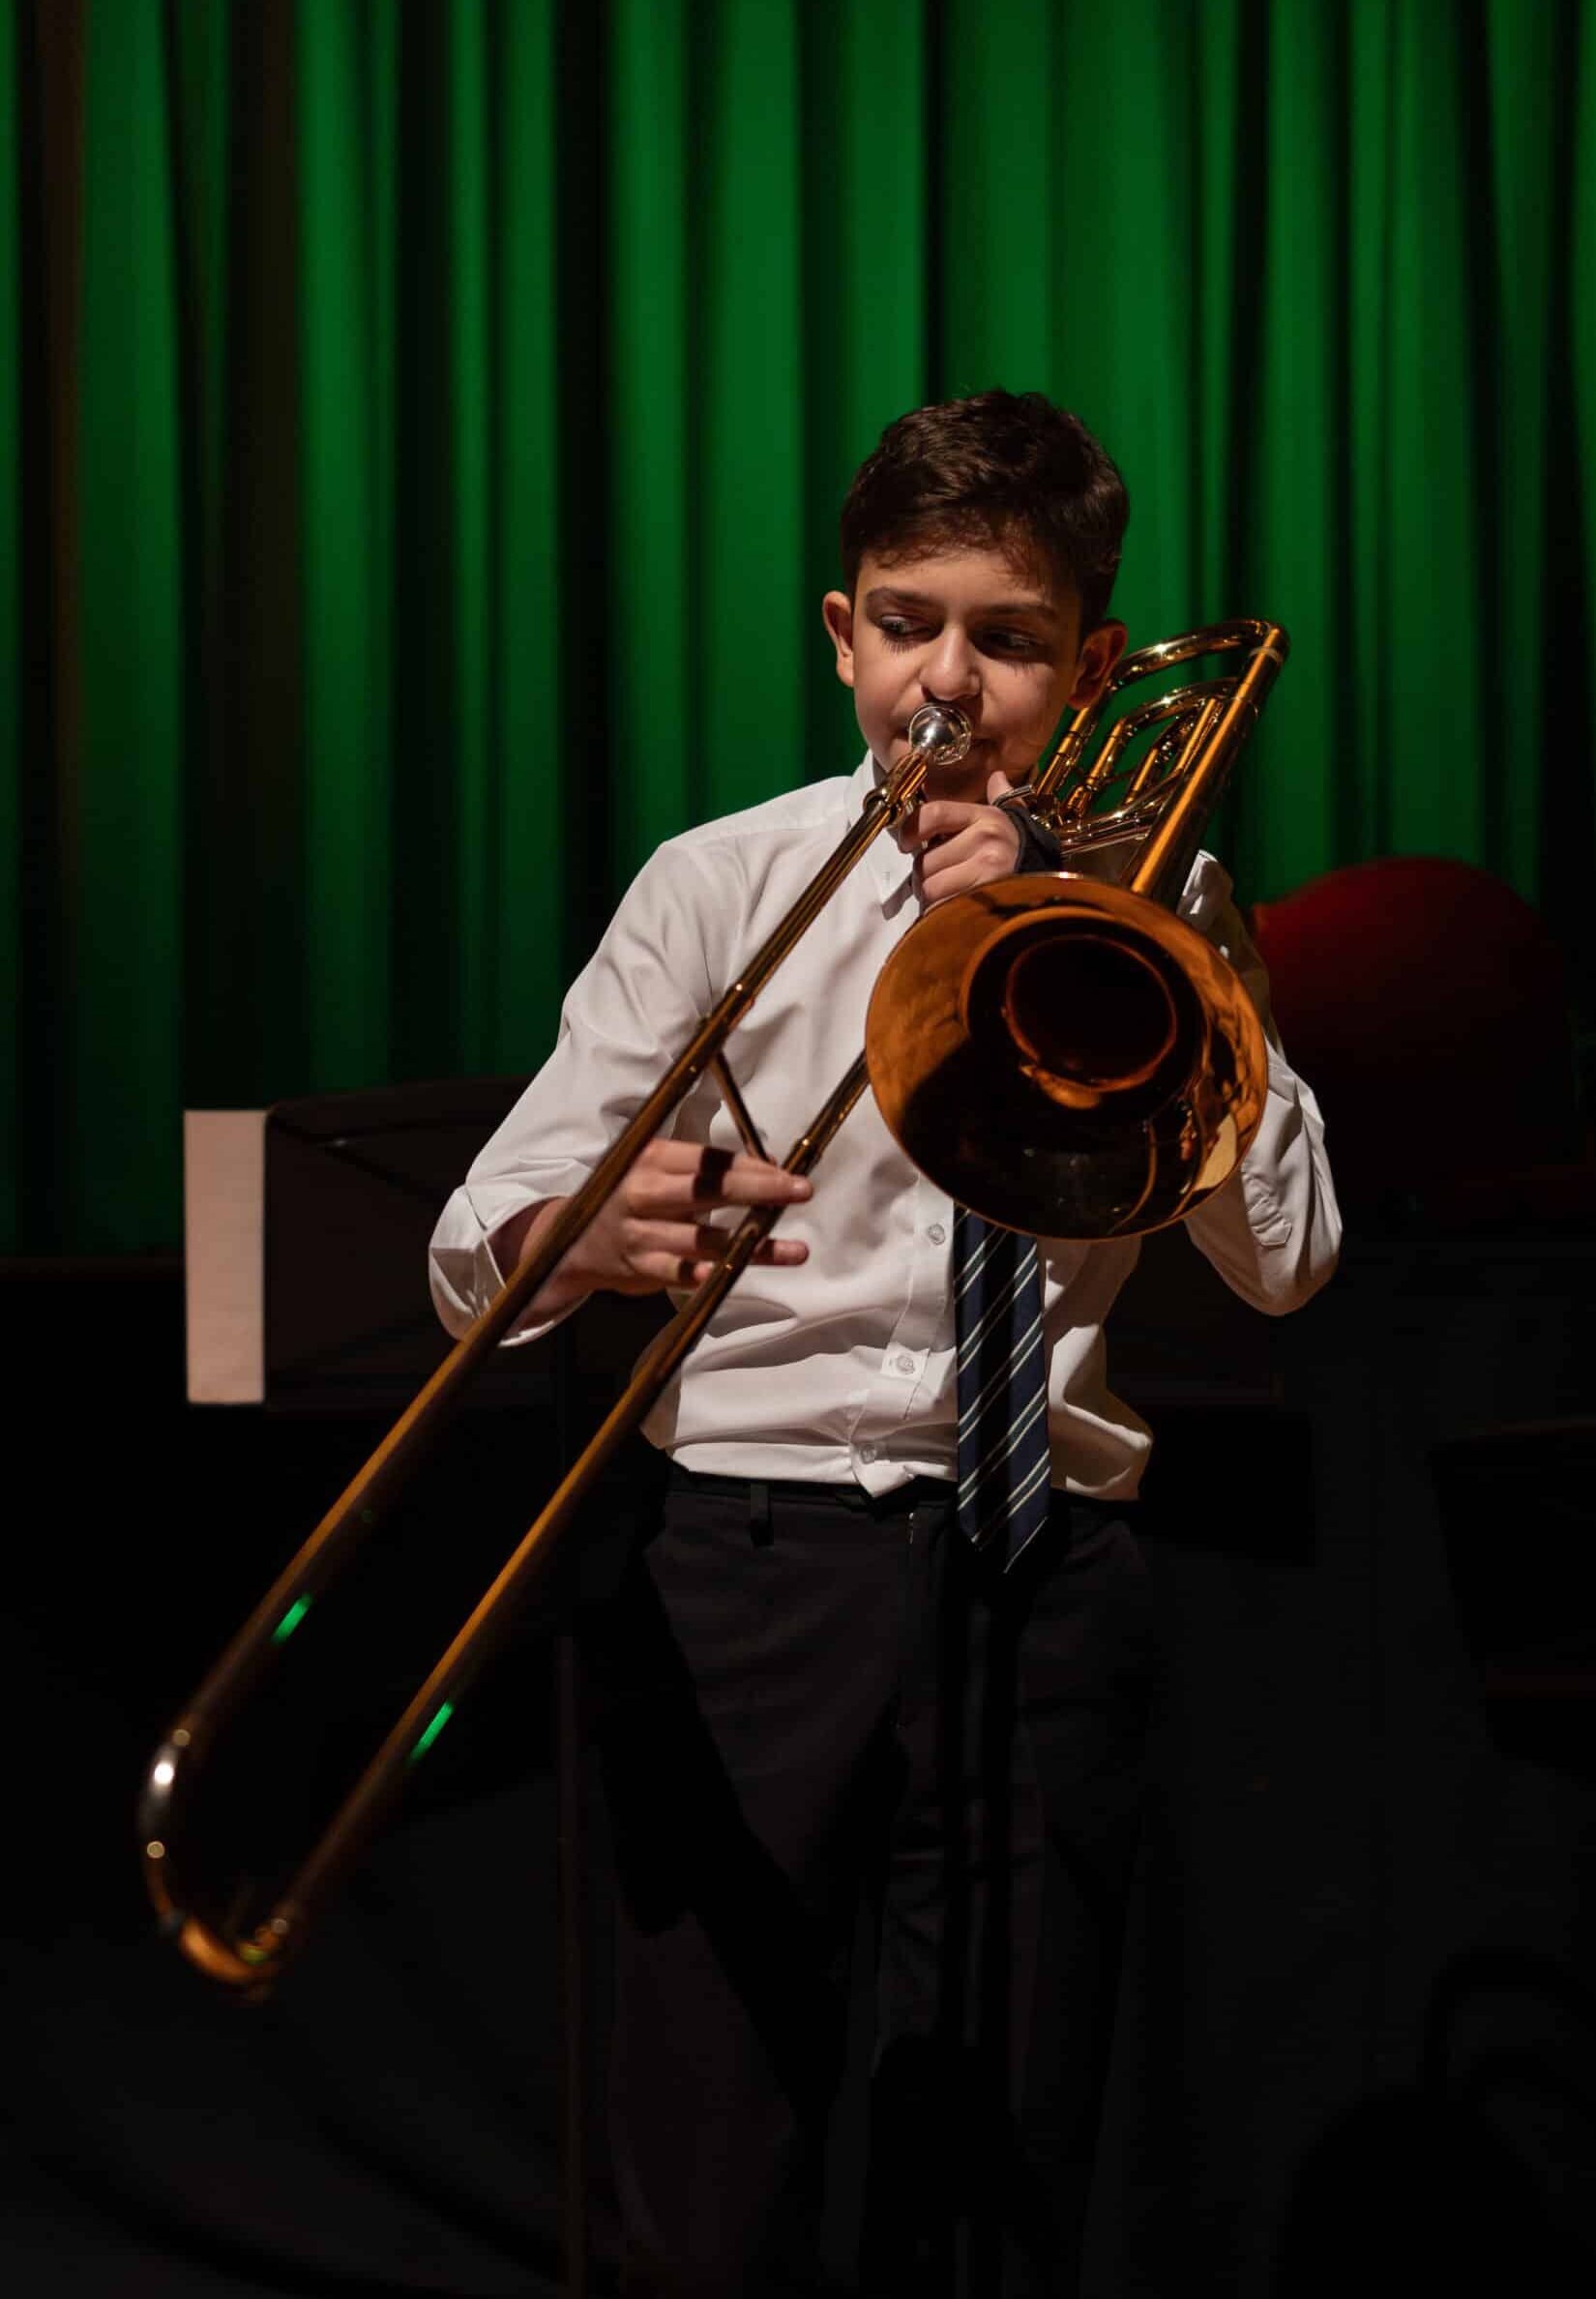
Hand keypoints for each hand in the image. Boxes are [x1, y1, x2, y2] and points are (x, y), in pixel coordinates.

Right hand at [501, 1139, 811, 1312]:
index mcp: (652, 1159)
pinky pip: (678, 1273)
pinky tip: (733, 1276)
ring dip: (753, 1246)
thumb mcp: (656, 1171)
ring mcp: (640, 1232)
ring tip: (796, 1251)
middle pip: (709, 1189)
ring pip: (704, 1239)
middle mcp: (644, 1191)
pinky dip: (704, 1275)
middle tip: (801, 1191)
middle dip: (759, 1190)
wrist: (569, 1240)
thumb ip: (701, 1170)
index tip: (790, 1174)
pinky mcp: (638, 1266)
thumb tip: (768, 1170)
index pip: (709, 1160)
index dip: (752, 1166)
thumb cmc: (628, 1198)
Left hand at [897, 768, 1023, 906]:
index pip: (933, 813)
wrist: (1055, 887)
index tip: (905, 844)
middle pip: (924, 860)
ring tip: (950, 895)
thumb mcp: (1013, 823)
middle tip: (941, 881)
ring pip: (929, 886)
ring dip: (932, 897)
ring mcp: (987, 865)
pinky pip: (941, 906)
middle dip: (925, 876)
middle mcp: (986, 836)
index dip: (910, 829)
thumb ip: (1001, 799)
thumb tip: (997, 777)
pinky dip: (941, 912)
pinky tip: (956, 909)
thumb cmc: (1024, 856)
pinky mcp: (986, 893)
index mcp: (986, 816)